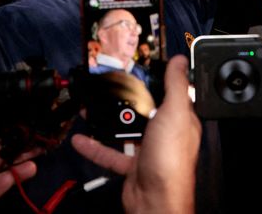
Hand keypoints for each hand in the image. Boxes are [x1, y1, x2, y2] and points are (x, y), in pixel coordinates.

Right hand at [71, 55, 200, 213]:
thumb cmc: (170, 160)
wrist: (155, 201)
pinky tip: (81, 138)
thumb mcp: (175, 112)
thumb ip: (176, 85)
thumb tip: (180, 60)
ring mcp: (148, 150)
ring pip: (126, 129)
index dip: (159, 77)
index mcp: (180, 119)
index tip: (141, 65)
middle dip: (128, 97)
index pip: (171, 92)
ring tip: (92, 106)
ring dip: (109, 119)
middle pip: (146, 109)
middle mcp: (166, 134)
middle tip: (110, 83)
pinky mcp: (132, 166)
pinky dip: (95, 146)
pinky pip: (110, 153)